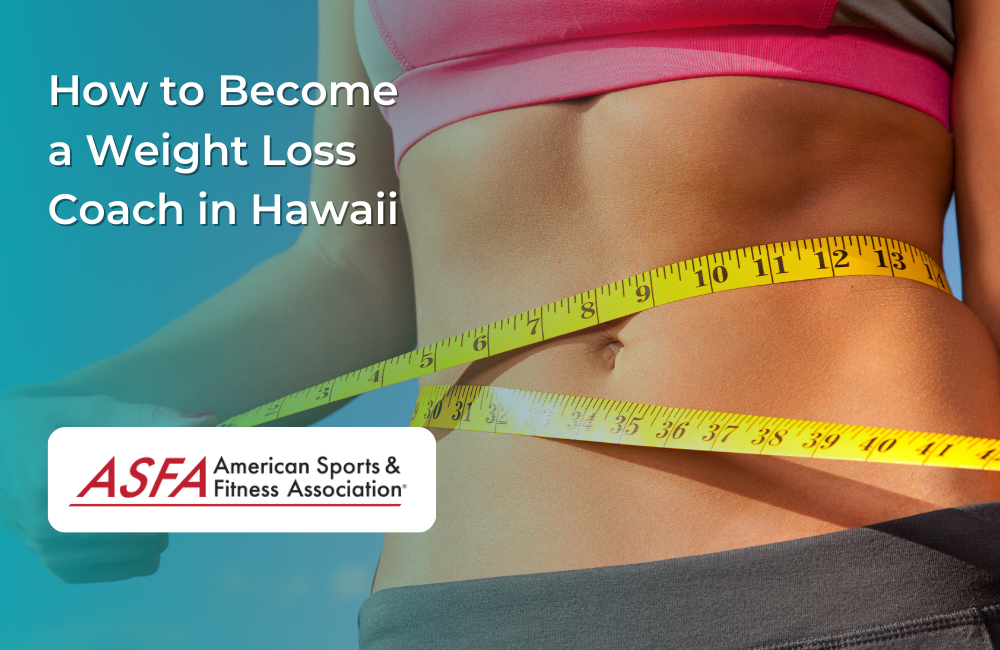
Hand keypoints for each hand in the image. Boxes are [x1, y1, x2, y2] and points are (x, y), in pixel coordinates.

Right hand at [0, 389, 215, 582]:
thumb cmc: (52, 423)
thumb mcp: (97, 412)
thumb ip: (154, 419)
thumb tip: (209, 423)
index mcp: (62, 480)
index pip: (154, 492)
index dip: (186, 476)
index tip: (200, 460)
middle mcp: (54, 523)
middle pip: (159, 521)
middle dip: (172, 496)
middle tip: (165, 472)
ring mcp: (56, 552)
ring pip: (155, 545)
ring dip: (161, 519)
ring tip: (138, 490)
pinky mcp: (63, 569)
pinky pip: (139, 565)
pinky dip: (146, 542)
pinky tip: (128, 514)